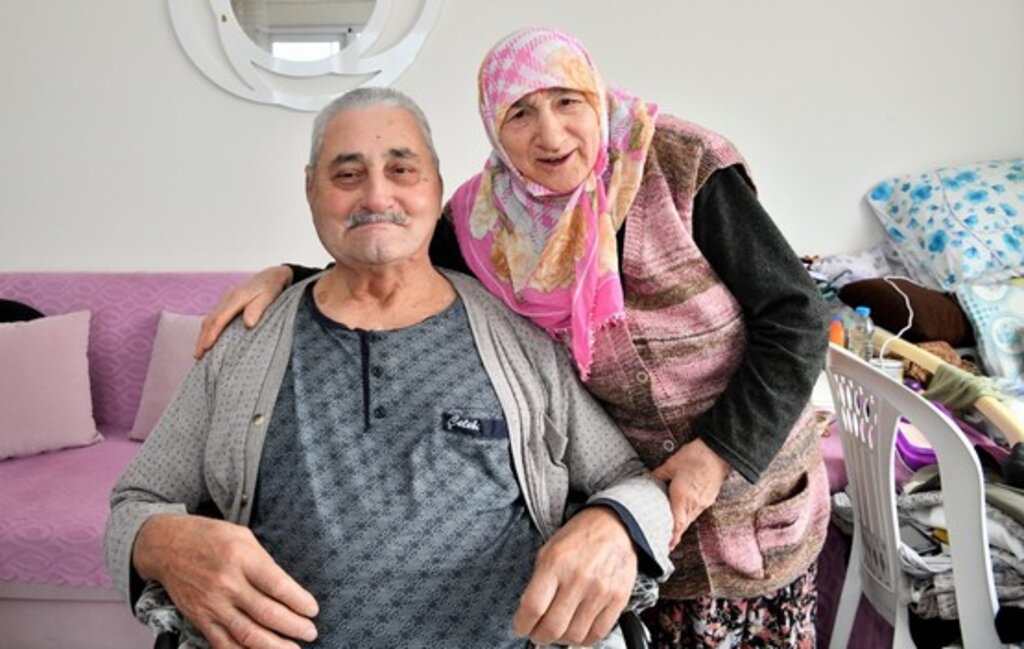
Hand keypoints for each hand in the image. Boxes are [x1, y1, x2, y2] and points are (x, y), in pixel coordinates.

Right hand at [133, 514, 317, 648]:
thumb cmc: (209, 537)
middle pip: (267, 613)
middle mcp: (227, 583)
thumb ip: (264, 562)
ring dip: (274, 647)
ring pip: (248, 635)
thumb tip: (287, 589)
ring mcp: (212, 605)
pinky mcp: (200, 619)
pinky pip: (224, 644)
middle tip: (310, 632)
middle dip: (294, 627)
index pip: (278, 586)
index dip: (299, 602)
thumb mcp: (243, 536)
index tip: (312, 610)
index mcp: (242, 558)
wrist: (166, 546)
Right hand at [193, 265, 293, 359]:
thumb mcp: (268, 296)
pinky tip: (208, 339)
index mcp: (236, 298)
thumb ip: (258, 308)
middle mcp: (227, 299)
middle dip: (202, 338)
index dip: (212, 334)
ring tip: (199, 352)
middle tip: (197, 355)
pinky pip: (214, 317)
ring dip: (203, 335)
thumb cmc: (271, 287)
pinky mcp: (226, 303)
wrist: (270, 275)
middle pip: (210, 320)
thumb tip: (248, 323)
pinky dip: (208, 329)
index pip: (219, 319)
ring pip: (209, 319)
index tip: (206, 347)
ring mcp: (225, 301)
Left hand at [513, 507, 636, 646]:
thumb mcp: (548, 551)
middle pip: (553, 627)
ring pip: (575, 635)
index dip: (522, 624)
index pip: (533, 607)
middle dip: (539, 636)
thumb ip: (538, 582)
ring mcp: (600, 591)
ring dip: (561, 640)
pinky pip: (598, 633)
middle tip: (537, 633)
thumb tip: (529, 614)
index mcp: (555, 563)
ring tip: (558, 631)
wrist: (614, 525)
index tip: (521, 626)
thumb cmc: (579, 537)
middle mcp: (578, 578)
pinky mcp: (618, 599)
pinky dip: (584, 639)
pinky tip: (577, 631)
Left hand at [651, 438, 731, 548]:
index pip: (676, 524)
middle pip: (683, 525)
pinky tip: (684, 511)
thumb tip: (646, 480)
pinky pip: (697, 511)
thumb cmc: (695, 456)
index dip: (671, 537)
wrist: (718, 451)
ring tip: (673, 528)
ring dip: (682, 524)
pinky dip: (689, 515)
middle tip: (666, 542)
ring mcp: (704, 502)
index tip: (666, 546)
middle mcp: (694, 503)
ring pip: (690, 519)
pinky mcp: (709, 498)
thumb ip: (657, 475)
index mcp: (682, 497)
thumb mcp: (671, 465)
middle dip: (674, 534)